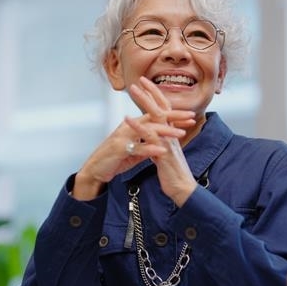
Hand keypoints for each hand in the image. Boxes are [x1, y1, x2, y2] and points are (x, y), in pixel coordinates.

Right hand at [72, 105, 194, 200]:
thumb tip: (161, 144)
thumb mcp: (134, 151)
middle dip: (174, 117)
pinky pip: (137, 148)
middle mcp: (129, 127)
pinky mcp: (119, 149)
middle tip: (191, 117)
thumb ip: (147, 145)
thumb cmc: (114, 159)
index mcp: (134, 126)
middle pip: (154, 118)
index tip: (190, 116)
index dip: (174, 115)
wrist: (95, 170)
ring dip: (165, 132)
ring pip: (148, 131)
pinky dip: (150, 148)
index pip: (156, 116)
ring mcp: (124, 136)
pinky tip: (161, 149)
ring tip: (180, 134)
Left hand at [125, 77, 198, 206]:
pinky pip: (149, 136)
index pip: (165, 110)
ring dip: (144, 101)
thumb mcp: (167, 155)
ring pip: (156, 116)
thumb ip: (161, 143)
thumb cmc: (174, 174)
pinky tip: (127, 118)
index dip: (157, 96)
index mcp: (172, 134)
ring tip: (134, 90)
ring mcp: (168, 141)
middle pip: (162, 107)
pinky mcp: (163, 152)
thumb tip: (154, 137)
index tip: (147, 84)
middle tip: (140, 79)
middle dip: (151, 92)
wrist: (183, 189)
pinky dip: (137, 126)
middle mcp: (172, 134)